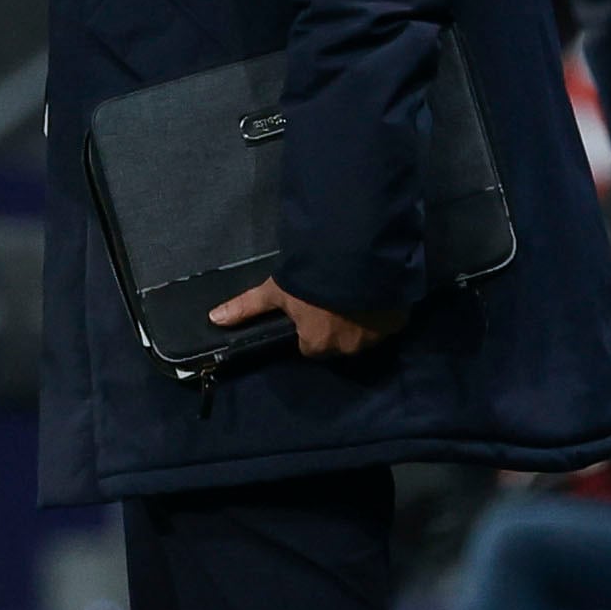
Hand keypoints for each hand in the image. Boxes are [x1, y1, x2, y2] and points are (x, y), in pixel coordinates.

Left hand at [208, 276, 404, 358]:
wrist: (359, 260)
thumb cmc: (311, 278)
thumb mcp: (276, 290)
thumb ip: (247, 307)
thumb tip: (213, 319)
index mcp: (317, 345)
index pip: (309, 346)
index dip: (309, 329)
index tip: (310, 311)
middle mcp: (347, 349)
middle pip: (337, 343)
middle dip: (335, 326)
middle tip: (332, 299)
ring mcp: (375, 338)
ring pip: (364, 335)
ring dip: (360, 320)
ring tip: (355, 294)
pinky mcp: (397, 324)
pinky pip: (389, 323)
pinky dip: (383, 312)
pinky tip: (375, 293)